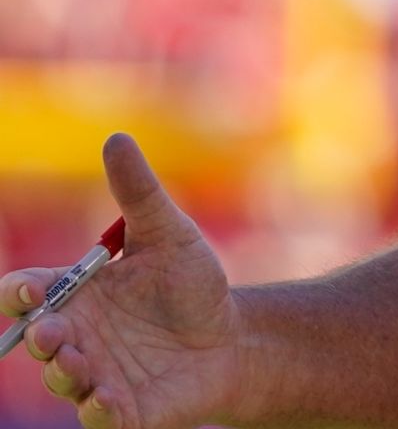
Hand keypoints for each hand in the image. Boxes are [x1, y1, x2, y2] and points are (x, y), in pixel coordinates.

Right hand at [1, 134, 243, 428]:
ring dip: (64, 374)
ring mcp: (97, 376)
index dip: (18, 293)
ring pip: (63, 380)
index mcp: (76, 296)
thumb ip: (139, 193)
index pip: (26, 294)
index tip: (29, 290)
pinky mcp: (126, 410)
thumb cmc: (192, 286)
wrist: (234, 337)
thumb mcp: (169, 233)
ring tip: (78, 365)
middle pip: (38, 340)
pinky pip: (101, 419)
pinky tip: (106, 404)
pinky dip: (99, 414)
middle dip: (39, 338)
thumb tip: (116, 138)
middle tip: (52, 331)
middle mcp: (76, 338)